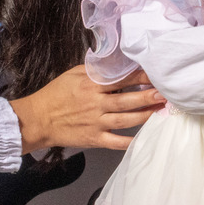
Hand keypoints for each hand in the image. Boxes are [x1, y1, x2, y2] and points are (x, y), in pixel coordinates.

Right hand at [10, 66, 165, 153]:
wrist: (38, 119)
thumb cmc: (56, 94)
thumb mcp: (73, 74)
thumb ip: (95, 69)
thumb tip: (115, 62)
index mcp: (91, 85)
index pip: (121, 79)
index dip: (140, 76)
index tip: (155, 74)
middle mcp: (96, 104)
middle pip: (127, 100)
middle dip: (148, 97)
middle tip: (165, 94)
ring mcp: (95, 123)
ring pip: (125, 120)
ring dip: (145, 116)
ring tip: (161, 111)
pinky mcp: (94, 139)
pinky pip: (115, 142)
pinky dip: (130, 142)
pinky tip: (144, 139)